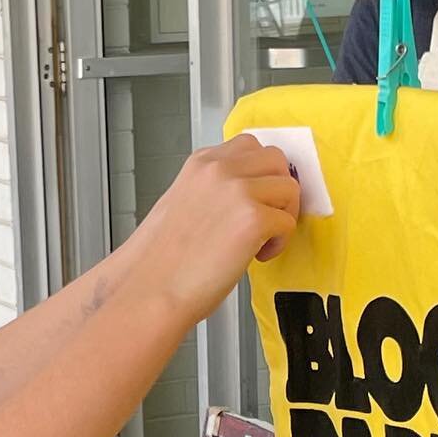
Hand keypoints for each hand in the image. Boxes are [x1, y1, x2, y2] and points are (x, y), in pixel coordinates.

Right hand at [130, 135, 299, 324]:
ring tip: (261, 240)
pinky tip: (257, 256)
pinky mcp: (253, 220)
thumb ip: (213, 190)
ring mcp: (237, 191)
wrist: (149, 289)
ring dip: (282, 215)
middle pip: (275, 160)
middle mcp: (219, 170)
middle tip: (267, 217)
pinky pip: (288, 222)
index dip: (260, 174)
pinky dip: (279, 243)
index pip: (249, 147)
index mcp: (200, 164)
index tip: (258, 195)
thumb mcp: (181, 203)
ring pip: (289, 188)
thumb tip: (245, 195)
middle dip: (278, 190)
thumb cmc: (161, 261)